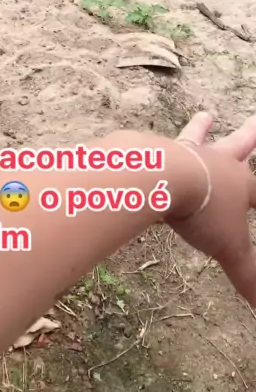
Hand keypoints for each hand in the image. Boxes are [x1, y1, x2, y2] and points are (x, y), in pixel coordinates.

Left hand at [168, 112, 255, 304]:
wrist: (161, 175)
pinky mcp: (157, 151)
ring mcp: (186, 152)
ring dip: (203, 128)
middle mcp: (216, 162)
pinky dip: (157, 145)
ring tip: (206, 114)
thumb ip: (248, 277)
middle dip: (251, 136)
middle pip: (240, 146)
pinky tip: (146, 142)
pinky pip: (159, 146)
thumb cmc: (201, 210)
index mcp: (240, 184)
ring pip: (199, 137)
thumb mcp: (229, 250)